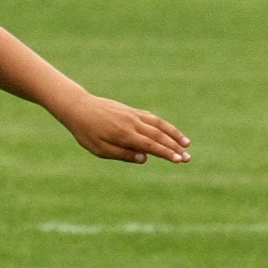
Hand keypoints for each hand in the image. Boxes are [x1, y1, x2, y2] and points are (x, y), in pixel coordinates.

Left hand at [58, 90, 190, 164]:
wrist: (79, 107)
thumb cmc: (86, 132)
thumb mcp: (100, 149)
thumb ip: (123, 154)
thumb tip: (144, 159)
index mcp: (125, 135)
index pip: (151, 145)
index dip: (167, 153)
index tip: (180, 160)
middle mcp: (132, 123)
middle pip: (159, 136)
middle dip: (175, 147)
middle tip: (188, 158)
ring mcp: (133, 115)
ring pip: (159, 124)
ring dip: (174, 134)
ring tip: (186, 143)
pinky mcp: (131, 111)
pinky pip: (151, 117)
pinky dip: (163, 125)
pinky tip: (169, 131)